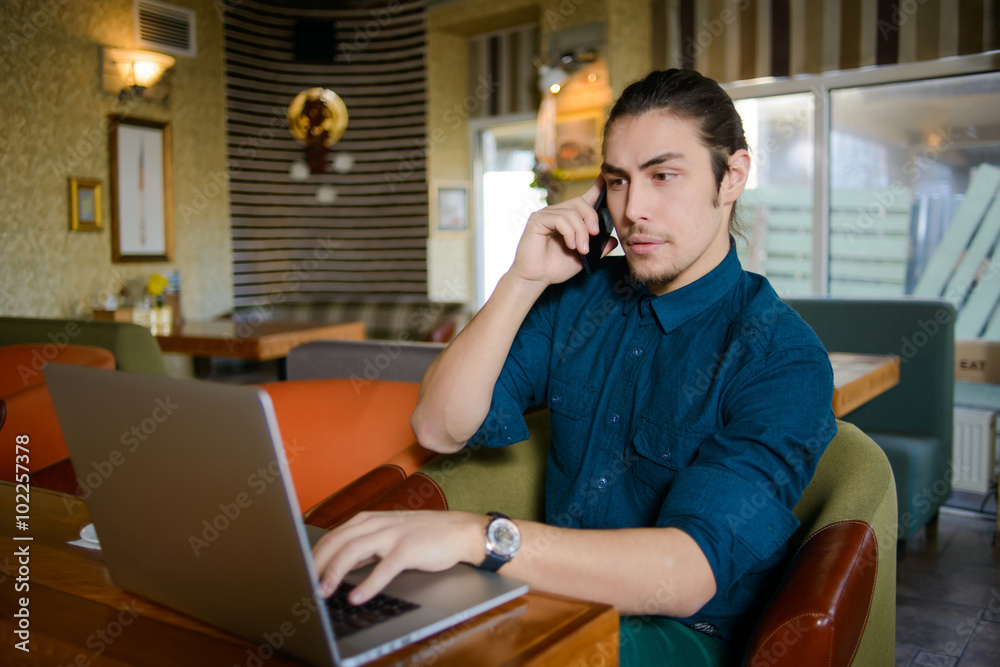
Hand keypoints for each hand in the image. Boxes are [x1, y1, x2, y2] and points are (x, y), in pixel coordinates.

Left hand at [311, 510, 486, 604]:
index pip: (333, 536)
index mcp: (369, 519)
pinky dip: (367, 584)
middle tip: (306, 585)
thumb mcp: (389, 535)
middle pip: (337, 541)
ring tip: (323, 591)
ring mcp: (393, 534)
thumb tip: (338, 565)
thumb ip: (364, 547)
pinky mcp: (408, 549)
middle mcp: (377, 523)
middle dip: (317, 564)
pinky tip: (357, 597)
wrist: (459, 531)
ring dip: (334, 573)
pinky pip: (383, 568)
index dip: (314, 555)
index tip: (302, 573)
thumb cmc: (423, 535)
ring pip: (353, 551)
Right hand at [507, 177, 615, 286]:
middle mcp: (557, 212)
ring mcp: (546, 214)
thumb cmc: (556, 267)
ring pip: (571, 212)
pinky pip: (559, 219)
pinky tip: (571, 245)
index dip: (597, 187)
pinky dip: (569, 232)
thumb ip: (598, 248)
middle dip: (591, 217)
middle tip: (595, 235)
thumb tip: (613, 239)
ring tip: (582, 249)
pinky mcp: (537, 220)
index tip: (607, 178)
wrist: (536, 279)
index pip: (585, 198)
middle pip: (580, 202)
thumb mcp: (584, 258)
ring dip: (581, 231)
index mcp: (569, 218)